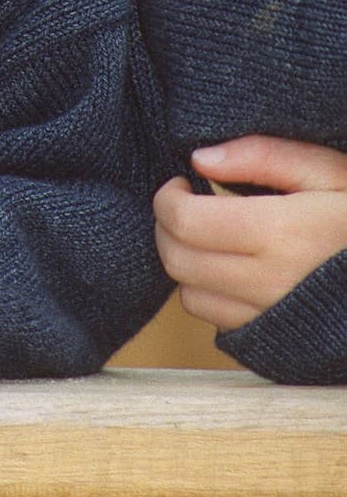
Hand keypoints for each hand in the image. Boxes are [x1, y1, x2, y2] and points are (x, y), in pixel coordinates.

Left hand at [154, 136, 346, 330]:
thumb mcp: (333, 170)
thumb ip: (264, 156)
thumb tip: (199, 158)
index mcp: (283, 232)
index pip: (187, 221)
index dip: (168, 197)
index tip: (181, 181)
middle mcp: (271, 281)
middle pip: (178, 259)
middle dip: (167, 226)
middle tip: (186, 203)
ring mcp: (274, 317)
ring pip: (189, 294)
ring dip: (187, 262)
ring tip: (210, 236)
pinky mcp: (278, 340)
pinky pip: (216, 321)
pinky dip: (208, 292)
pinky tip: (231, 268)